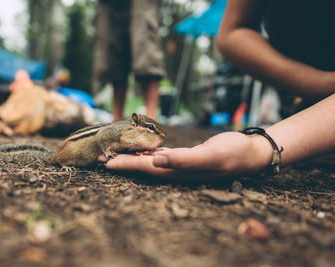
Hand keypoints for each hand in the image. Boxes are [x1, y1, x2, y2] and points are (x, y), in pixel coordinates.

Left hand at [99, 132, 272, 180]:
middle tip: (100, 158)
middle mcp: (176, 171)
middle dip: (122, 163)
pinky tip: (139, 149)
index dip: (126, 165)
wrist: (249, 152)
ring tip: (113, 153)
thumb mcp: (211, 155)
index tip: (105, 162)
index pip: (146, 169)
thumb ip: (184, 160)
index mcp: (179, 172)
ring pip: (149, 162)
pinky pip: (160, 156)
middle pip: (143, 167)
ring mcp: (180, 165)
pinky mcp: (185, 158)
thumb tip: (157, 163)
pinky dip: (147, 152)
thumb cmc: (233, 153)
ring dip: (131, 158)